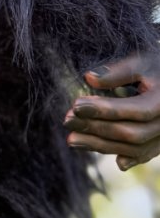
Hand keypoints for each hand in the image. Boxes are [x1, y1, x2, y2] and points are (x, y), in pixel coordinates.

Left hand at [65, 52, 159, 169]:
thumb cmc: (156, 67)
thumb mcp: (140, 63)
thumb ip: (117, 72)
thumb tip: (89, 78)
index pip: (135, 110)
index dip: (105, 109)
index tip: (76, 105)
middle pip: (132, 133)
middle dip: (97, 128)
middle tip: (67, 121)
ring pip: (134, 148)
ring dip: (101, 145)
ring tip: (72, 139)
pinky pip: (141, 154)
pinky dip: (119, 155)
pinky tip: (95, 151)